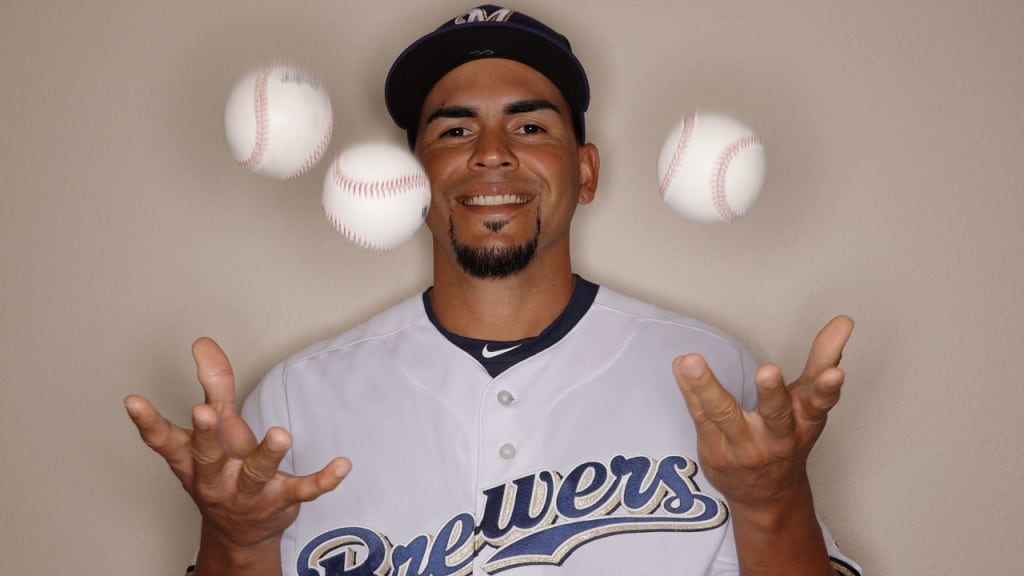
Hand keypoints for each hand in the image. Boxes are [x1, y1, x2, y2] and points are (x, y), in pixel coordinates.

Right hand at [125, 338, 350, 566]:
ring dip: (267, 455)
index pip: (166, 442)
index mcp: (194, 461)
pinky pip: (305, 490)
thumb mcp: (216, 430)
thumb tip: (203, 343)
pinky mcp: (283, 500)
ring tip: (280, 435)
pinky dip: (324, 480)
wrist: (240, 534)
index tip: (133, 401)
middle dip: (207, 435)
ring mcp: (250, 493)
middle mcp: (217, 479)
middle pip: (210, 458)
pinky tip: (342, 465)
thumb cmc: (224, 471)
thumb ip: (214, 385)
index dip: (148, 422)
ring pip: (257, 474)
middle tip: (206, 412)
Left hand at [672, 316, 853, 510]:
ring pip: (724, 415)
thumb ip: (823, 359)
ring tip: (692, 362)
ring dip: (707, 387)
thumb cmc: (790, 438)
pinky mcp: (715, 449)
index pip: (819, 403)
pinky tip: (681, 367)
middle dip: (772, 393)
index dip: (828, 388)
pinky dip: (689, 389)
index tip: (836, 373)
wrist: (767, 496)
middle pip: (775, 414)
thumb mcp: (811, 402)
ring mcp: (743, 446)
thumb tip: (844, 321)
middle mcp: (776, 438)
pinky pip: (699, 414)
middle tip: (768, 371)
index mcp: (804, 421)